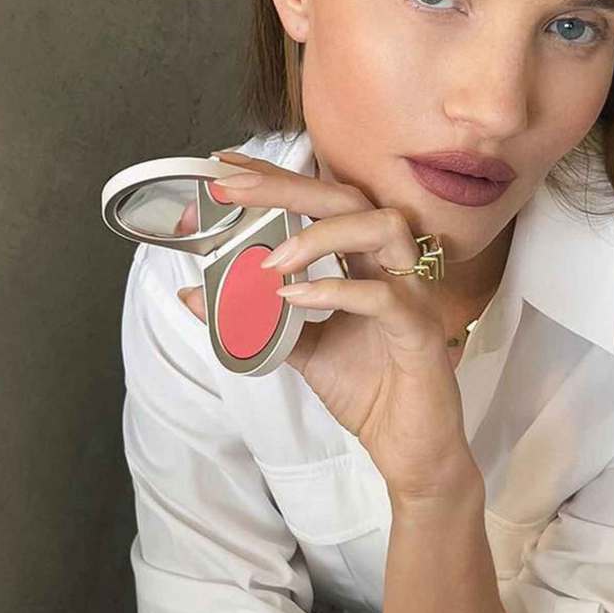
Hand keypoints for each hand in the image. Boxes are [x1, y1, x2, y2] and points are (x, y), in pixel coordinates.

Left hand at [177, 150, 482, 505]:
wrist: (409, 447)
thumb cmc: (368, 388)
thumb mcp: (301, 347)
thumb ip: (255, 318)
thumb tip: (195, 294)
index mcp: (368, 260)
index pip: (325, 200)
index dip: (277, 177)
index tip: (226, 165)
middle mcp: (393, 265)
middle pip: (349, 198)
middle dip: (287, 186)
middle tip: (230, 189)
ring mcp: (412, 293)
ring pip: (380, 227)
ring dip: (318, 234)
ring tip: (268, 262)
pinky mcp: (419, 331)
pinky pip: (382, 296)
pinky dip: (334, 291)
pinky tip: (293, 298)